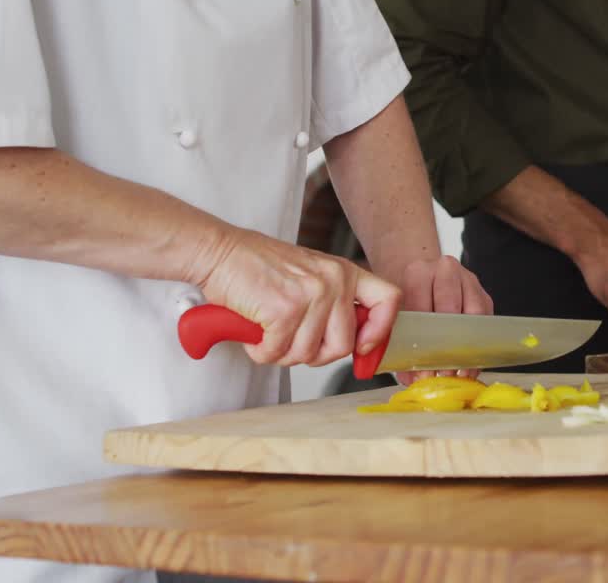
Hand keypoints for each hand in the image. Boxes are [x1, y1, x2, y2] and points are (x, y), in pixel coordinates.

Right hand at [195, 228, 402, 366]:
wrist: (219, 252)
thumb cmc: (258, 267)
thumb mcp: (310, 275)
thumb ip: (334, 302)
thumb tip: (354, 342)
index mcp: (344, 272)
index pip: (388, 300)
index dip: (380, 331)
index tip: (365, 347)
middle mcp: (333, 281)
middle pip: (343, 345)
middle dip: (314, 355)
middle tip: (291, 342)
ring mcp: (311, 294)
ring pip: (307, 354)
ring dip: (281, 353)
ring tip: (268, 332)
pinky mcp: (284, 309)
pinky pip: (278, 352)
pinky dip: (261, 351)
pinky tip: (254, 333)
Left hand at [394, 255, 492, 385]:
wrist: (422, 271)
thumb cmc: (407, 292)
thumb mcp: (394, 308)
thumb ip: (397, 340)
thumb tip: (411, 377)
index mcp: (418, 272)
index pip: (422, 309)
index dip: (422, 342)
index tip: (423, 368)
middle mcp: (445, 271)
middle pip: (451, 310)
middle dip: (447, 346)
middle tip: (442, 373)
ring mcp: (468, 280)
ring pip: (474, 316)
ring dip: (467, 347)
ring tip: (458, 371)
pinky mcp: (483, 293)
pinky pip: (485, 321)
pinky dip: (478, 345)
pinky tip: (469, 362)